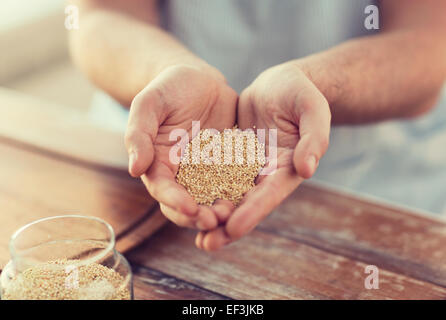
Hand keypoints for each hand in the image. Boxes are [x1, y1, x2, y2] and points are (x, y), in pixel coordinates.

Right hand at [125, 65, 236, 229]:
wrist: (199, 81)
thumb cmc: (168, 89)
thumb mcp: (149, 103)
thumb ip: (138, 133)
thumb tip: (135, 169)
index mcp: (158, 164)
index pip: (163, 190)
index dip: (175, 202)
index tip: (191, 209)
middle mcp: (182, 175)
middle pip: (187, 204)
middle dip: (199, 217)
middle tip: (215, 221)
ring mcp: (207, 173)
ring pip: (212, 200)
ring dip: (221, 212)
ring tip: (234, 215)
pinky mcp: (229, 165)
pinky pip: (236, 183)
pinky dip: (242, 194)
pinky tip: (253, 199)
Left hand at [196, 62, 330, 249]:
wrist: (280, 84)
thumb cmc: (301, 93)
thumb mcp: (312, 108)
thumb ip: (314, 137)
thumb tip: (307, 169)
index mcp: (287, 167)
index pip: (270, 194)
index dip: (252, 212)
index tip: (232, 228)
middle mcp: (267, 174)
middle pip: (247, 205)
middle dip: (228, 226)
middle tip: (207, 244)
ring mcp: (248, 168)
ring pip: (229, 197)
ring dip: (213, 217)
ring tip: (195, 236)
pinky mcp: (231, 158)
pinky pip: (215, 177)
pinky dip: (202, 191)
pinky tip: (184, 203)